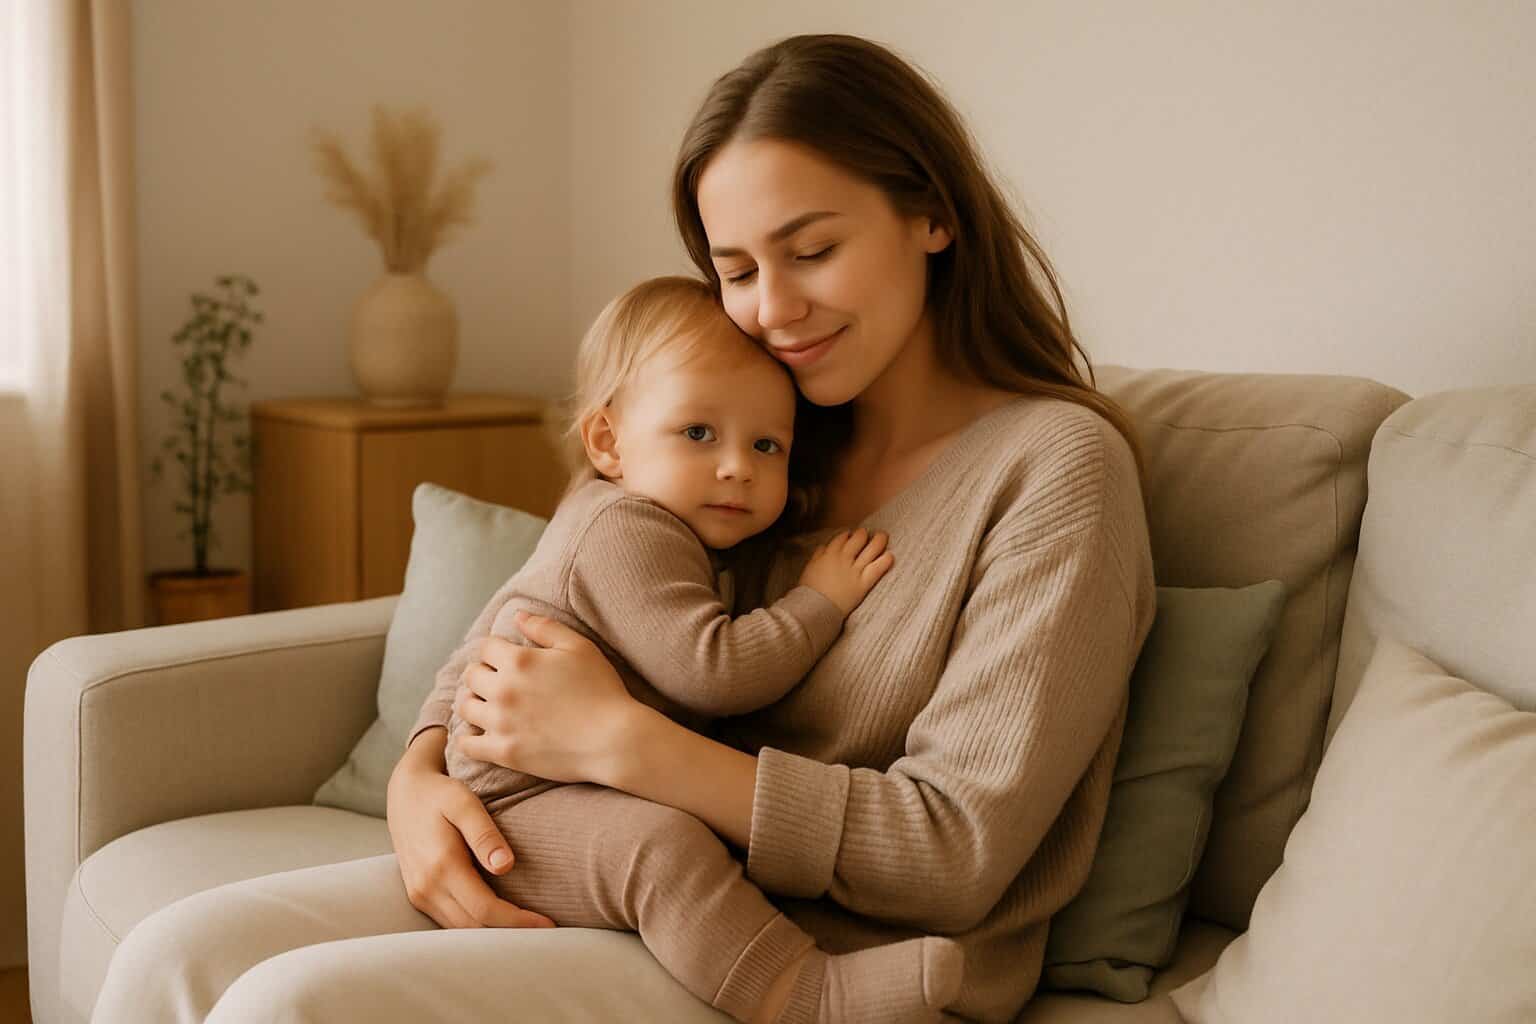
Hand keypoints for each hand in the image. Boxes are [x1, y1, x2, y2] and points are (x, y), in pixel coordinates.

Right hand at [385, 733, 555, 929]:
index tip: (548, 924)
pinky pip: (449, 922)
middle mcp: (426, 887)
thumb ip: (484, 834)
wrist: (404, 794)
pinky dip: (475, 927)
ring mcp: (419, 894)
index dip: (517, 921)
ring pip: (460, 930)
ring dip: (493, 935)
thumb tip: (506, 865)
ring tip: (527, 930)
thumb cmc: (440, 794)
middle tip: (545, 933)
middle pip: (474, 927)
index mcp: (442, 866)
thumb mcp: (464, 802)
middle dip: (510, 933)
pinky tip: (499, 921)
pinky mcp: (418, 895)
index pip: (485, 910)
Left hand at [452, 612, 639, 786]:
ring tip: (484, 704)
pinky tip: (479, 734)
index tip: (501, 657)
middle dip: (480, 674)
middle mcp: (503, 690)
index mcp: (519, 661)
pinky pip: (467, 745)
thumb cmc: (601, 690)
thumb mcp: (579, 648)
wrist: (613, 739)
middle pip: (471, 675)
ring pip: (465, 707)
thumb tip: (518, 616)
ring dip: (472, 702)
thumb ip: (545, 628)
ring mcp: (501, 723)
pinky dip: (468, 738)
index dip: (493, 650)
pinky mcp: (504, 752)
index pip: (485, 647)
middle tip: (492, 680)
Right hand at [797, 527, 893, 615]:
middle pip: (858, 539)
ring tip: (883, 536)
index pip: (842, 538)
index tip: (851, 535)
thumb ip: (817, 555)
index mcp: (829, 554)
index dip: (848, 535)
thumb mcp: (809, 568)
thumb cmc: (809, 590)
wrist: (815, 608)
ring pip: (871, 549)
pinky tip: (890, 556)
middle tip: (867, 533)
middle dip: (863, 534)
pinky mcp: (863, 583)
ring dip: (879, 540)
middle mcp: (844, 558)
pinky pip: (877, 569)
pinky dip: (885, 561)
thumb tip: (824, 547)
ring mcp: (855, 570)